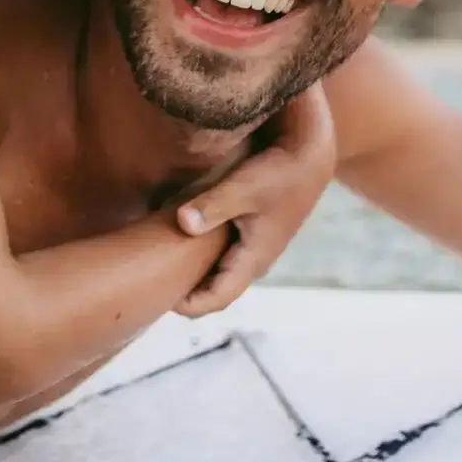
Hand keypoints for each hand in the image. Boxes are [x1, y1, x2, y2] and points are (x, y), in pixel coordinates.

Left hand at [171, 87, 335, 317]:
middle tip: (152, 285)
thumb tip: (182, 222)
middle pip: (216, 289)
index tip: (160, 299)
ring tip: (160, 265)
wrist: (309, 155)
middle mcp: (254, 260)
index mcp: (254, 259)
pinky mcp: (251, 232)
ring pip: (219, 273)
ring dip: (194, 273)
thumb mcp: (244, 187)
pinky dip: (202, 255)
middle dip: (187, 291)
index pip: (218, 298)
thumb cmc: (279, 172)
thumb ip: (213, 206)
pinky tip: (181, 240)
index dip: (189, 305)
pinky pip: (223, 255)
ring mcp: (254, 247)